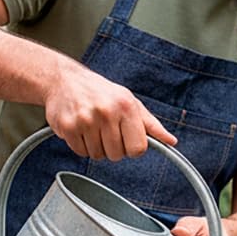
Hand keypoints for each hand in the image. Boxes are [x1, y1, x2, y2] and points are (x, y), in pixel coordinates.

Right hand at [44, 57, 174, 158]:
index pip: (138, 148)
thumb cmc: (101, 92)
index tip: (126, 138)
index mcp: (126, 106)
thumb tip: (171, 141)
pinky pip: (81, 153)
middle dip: (113, 147)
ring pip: (98, 155)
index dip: (132, 147)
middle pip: (117, 155)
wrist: (64, 79)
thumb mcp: (130, 102)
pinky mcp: (68, 127)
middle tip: (106, 130)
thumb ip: (151, 125)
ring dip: (96, 147)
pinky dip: (81, 145)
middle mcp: (106, 112)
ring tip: (92, 127)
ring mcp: (85, 119)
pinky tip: (80, 128)